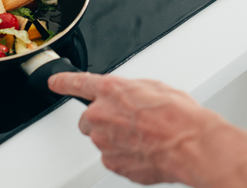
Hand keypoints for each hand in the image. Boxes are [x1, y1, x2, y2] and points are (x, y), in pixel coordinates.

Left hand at [48, 72, 225, 185]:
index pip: (75, 82)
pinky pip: (112, 157)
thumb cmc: (178, 115)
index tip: (53, 82)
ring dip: (114, 138)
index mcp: (109, 90)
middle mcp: (101, 114)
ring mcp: (105, 141)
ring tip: (142, 137)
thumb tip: (126, 96)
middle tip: (125, 122)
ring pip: (100, 139)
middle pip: (87, 119)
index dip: (62, 82)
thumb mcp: (152, 87)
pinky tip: (143, 151)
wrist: (192, 145)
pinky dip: (123, 156)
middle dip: (101, 120)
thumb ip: (128, 90)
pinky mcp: (113, 163)